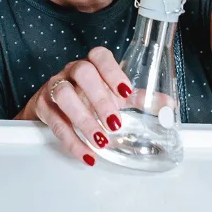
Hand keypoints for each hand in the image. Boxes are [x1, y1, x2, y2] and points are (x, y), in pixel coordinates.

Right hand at [15, 47, 132, 165]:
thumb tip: (169, 104)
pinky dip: (72, 141)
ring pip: (64, 95)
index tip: (126, 91)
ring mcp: (54, 87)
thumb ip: (140, 99)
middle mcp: (71, 72)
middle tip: (114, 123)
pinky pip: (55, 123)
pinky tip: (87, 154)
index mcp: (91, 65)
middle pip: (83, 73)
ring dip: (84, 120)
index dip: (112, 71)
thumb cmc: (85, 97)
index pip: (99, 56)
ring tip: (101, 141)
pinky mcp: (42, 107)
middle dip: (100, 98)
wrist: (49, 108)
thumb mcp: (113, 96)